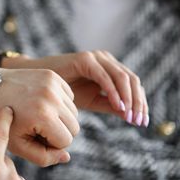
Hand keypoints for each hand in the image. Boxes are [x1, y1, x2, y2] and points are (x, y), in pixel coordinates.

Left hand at [0, 68, 78, 166]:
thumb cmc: (2, 120)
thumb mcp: (17, 145)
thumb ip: (43, 158)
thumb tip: (67, 156)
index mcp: (42, 115)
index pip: (66, 141)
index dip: (51, 144)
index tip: (33, 136)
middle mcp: (51, 97)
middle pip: (74, 127)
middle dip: (58, 132)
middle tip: (37, 127)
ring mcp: (52, 83)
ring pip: (74, 113)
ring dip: (60, 118)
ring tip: (38, 115)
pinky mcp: (52, 75)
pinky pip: (69, 97)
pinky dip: (59, 104)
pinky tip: (41, 103)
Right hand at [2, 51, 148, 126]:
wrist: (38, 84)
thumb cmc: (63, 93)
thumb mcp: (92, 101)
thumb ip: (110, 106)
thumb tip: (131, 115)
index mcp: (110, 68)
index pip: (133, 84)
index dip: (141, 102)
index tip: (142, 122)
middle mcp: (106, 59)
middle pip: (132, 79)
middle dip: (138, 102)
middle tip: (139, 121)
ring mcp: (96, 57)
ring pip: (123, 77)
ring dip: (129, 98)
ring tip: (130, 116)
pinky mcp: (85, 59)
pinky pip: (105, 76)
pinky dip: (113, 91)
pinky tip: (117, 106)